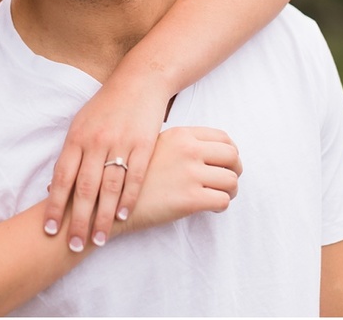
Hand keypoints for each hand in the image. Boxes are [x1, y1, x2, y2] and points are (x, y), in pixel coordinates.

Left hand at [43, 85, 166, 251]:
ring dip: (103, 216)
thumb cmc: (106, 106)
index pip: (62, 177)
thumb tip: (53, 187)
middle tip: (74, 245)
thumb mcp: (81, 124)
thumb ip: (70, 154)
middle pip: (84, 188)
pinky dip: (128, 198)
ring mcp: (120, 143)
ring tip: (100, 239)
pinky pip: (135, 176)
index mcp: (77, 137)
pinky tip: (123, 216)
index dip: (55, 205)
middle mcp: (96, 141)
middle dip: (78, 219)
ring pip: (109, 187)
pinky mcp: (144, 144)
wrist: (139, 81)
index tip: (50, 229)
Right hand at [116, 126, 241, 235]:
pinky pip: (223, 201)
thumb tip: (202, 150)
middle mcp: (188, 150)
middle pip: (233, 157)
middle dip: (235, 170)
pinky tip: (208, 208)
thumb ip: (177, 144)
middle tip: (227, 181)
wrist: (107, 198)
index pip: (223, 138)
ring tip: (218, 196)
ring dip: (230, 191)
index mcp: (180, 135)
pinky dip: (221, 205)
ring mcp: (189, 174)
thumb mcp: (151, 145)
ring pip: (232, 181)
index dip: (230, 152)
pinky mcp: (189, 199)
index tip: (226, 163)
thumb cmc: (128, 173)